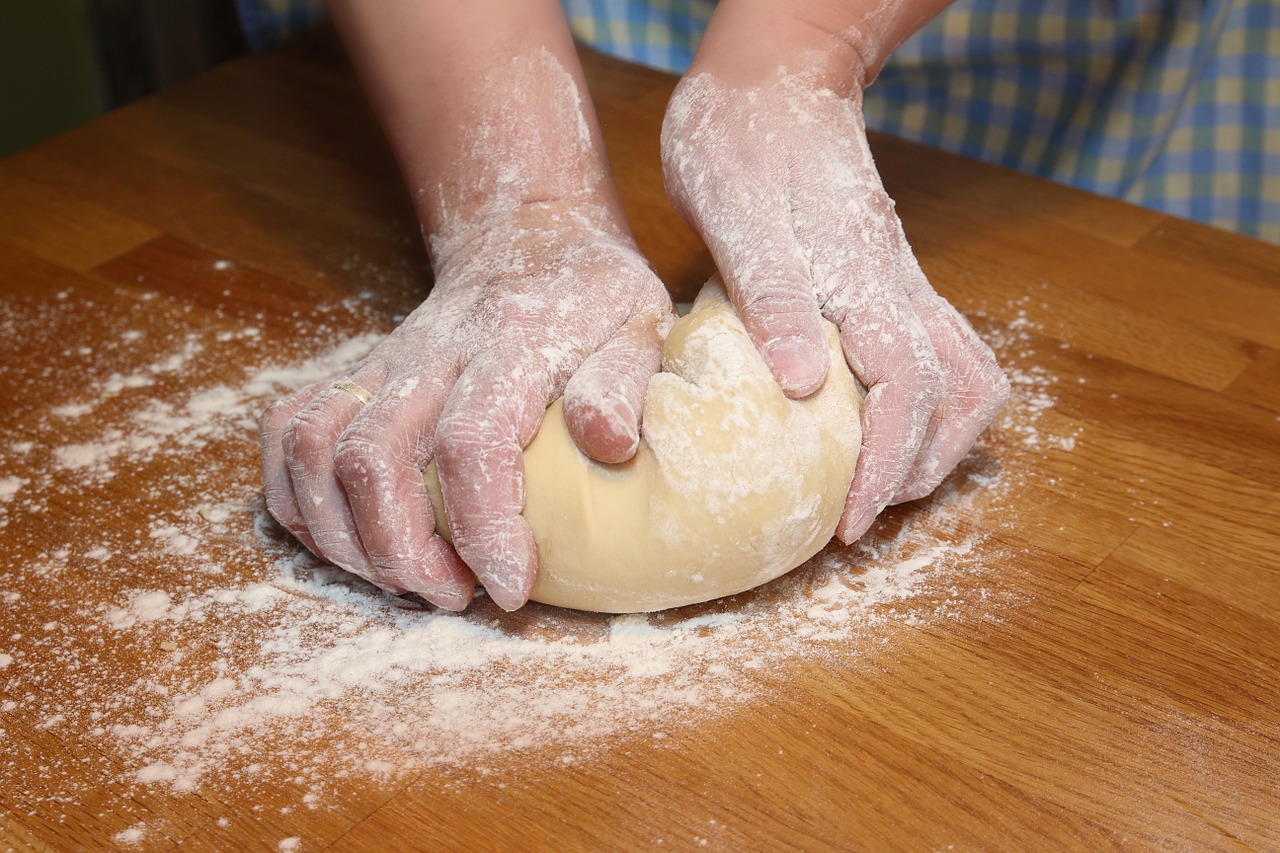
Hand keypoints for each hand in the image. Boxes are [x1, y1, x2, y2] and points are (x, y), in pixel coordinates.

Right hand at [259, 204, 672, 609]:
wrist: (526, 236)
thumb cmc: (590, 295)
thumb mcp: (640, 325)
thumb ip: (623, 383)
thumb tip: (610, 443)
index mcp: (510, 348)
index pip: (471, 445)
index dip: (483, 529)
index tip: (510, 587)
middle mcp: (432, 355)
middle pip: (372, 458)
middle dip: (401, 552)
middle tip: (454, 594)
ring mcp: (383, 364)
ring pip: (315, 450)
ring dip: (343, 536)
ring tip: (403, 578)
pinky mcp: (355, 374)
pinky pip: (289, 431)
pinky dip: (295, 496)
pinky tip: (345, 537)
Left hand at [662, 64, 1008, 542]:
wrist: (772, 75)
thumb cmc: (741, 137)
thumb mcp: (735, 212)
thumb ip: (770, 295)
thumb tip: (802, 387)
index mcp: (861, 276)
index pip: (904, 388)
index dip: (884, 464)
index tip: (850, 521)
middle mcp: (897, 284)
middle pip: (954, 395)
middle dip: (915, 471)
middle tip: (858, 520)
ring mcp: (901, 280)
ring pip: (964, 374)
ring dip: (936, 442)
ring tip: (882, 486)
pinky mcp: (888, 278)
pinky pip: (940, 350)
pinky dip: (928, 404)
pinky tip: (880, 424)